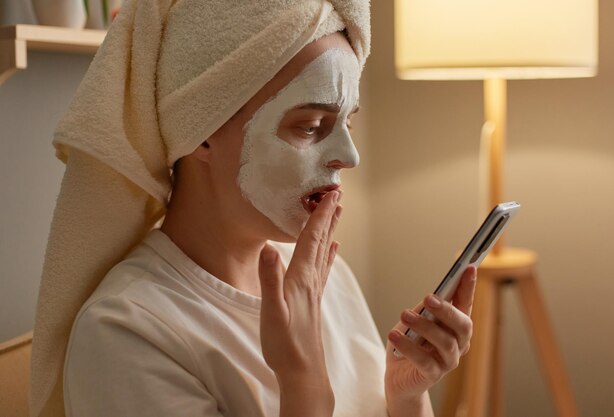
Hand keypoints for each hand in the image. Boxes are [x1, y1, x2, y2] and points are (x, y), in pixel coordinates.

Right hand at [257, 190, 341, 412]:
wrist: (302, 371)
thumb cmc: (284, 343)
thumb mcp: (271, 311)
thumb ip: (269, 279)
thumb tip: (268, 247)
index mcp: (301, 278)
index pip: (311, 239)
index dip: (320, 215)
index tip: (329, 194)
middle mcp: (312, 280)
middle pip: (322, 241)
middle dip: (328, 216)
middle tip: (337, 194)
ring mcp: (314, 290)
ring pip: (324, 252)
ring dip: (330, 231)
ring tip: (337, 213)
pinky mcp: (312, 300)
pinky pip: (323, 269)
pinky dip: (328, 255)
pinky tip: (333, 250)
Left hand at [384, 267, 476, 415]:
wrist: (398, 379)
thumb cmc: (408, 344)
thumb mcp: (413, 321)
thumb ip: (424, 310)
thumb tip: (433, 296)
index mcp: (455, 327)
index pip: (466, 304)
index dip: (468, 287)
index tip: (468, 267)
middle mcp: (458, 344)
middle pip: (463, 325)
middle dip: (447, 310)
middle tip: (428, 297)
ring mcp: (448, 361)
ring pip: (444, 342)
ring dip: (424, 326)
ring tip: (404, 314)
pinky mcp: (433, 375)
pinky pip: (424, 360)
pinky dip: (408, 346)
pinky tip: (394, 335)